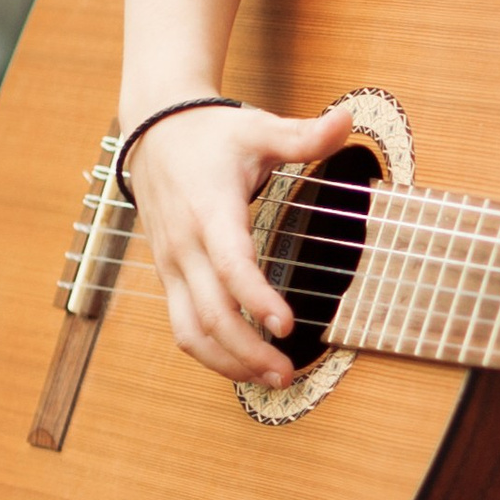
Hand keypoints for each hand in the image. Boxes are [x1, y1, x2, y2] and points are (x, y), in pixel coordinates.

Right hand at [126, 100, 352, 385]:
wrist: (152, 128)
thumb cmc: (209, 133)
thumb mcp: (258, 127)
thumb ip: (304, 134)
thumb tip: (348, 120)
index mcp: (210, 210)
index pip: (229, 263)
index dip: (255, 296)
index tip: (286, 324)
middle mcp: (184, 245)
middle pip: (210, 312)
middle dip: (248, 350)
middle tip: (287, 373)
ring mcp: (171, 265)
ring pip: (190, 330)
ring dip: (227, 362)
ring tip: (270, 379)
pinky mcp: (168, 275)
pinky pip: (183, 325)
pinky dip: (212, 352)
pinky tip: (244, 364)